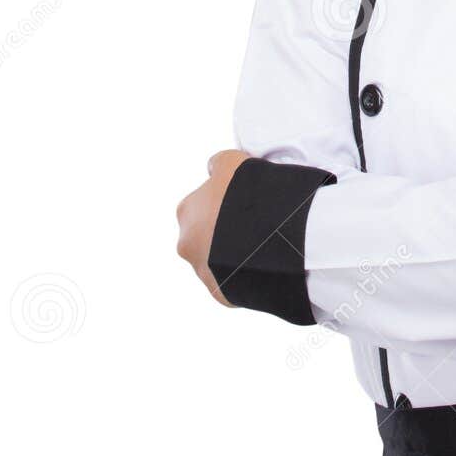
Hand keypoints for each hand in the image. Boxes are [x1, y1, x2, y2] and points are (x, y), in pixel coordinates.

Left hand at [175, 149, 250, 305]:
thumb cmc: (248, 197)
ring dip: (234, 254)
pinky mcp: (222, 292)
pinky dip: (245, 275)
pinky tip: (263, 263)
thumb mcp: (232, 162)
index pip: (202, 202)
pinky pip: (233, 282)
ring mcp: (203, 271)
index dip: (225, 200)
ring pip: (218, 260)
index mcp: (186, 210)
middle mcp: (187, 243)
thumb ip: (220, 163)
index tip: (244, 201)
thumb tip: (213, 166)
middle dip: (224, 230)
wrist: (269, 239)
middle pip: (206, 234)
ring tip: (263, 244)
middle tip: (254, 224)